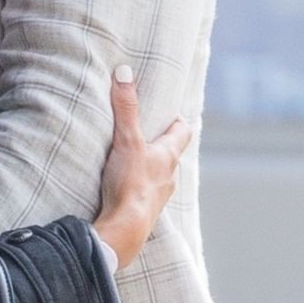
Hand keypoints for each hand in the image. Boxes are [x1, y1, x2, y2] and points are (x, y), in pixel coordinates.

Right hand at [94, 68, 190, 269]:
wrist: (125, 230)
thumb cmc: (131, 184)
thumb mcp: (127, 140)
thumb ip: (125, 108)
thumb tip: (124, 72)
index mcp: (168, 156)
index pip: (182, 132)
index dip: (176, 120)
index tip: (165, 112)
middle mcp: (169, 176)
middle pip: (170, 154)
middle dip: (158, 143)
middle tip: (143, 132)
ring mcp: (158, 197)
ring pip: (158, 176)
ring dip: (147, 168)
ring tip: (128, 160)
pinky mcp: (143, 212)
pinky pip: (143, 195)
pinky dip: (136, 188)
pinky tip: (121, 189)